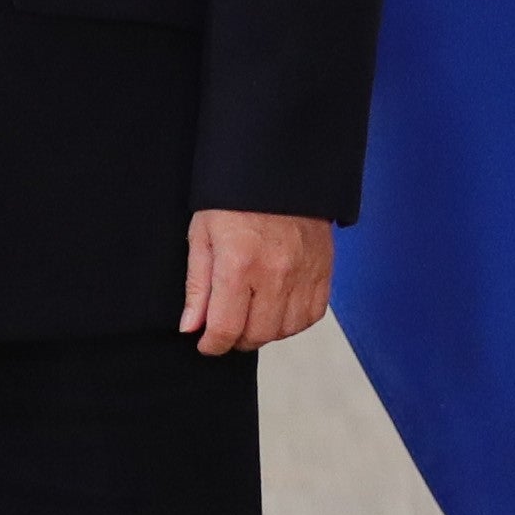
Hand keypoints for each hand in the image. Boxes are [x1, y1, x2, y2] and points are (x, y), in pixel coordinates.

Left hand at [182, 209, 333, 355]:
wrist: (279, 169)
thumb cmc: (234, 199)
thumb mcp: (202, 235)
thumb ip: (197, 286)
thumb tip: (191, 327)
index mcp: (238, 264)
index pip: (226, 328)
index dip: (212, 344)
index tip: (206, 344)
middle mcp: (274, 274)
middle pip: (257, 334)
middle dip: (237, 339)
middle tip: (227, 326)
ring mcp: (303, 274)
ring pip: (286, 330)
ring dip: (266, 331)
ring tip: (252, 315)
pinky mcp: (323, 270)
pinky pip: (312, 315)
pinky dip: (294, 320)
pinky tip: (278, 308)